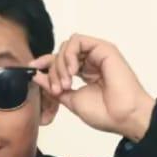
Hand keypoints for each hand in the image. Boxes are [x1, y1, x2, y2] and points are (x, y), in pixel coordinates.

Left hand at [32, 35, 155, 140]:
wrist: (124, 116)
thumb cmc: (105, 113)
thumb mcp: (71, 100)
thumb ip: (54, 88)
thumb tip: (37, 76)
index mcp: (85, 73)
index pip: (60, 62)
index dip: (45, 63)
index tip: (32, 70)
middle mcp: (91, 62)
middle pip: (61, 54)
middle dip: (53, 71)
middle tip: (57, 89)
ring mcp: (97, 54)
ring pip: (67, 46)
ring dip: (60, 64)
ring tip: (66, 83)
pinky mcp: (103, 48)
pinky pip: (77, 40)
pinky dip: (69, 54)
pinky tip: (72, 71)